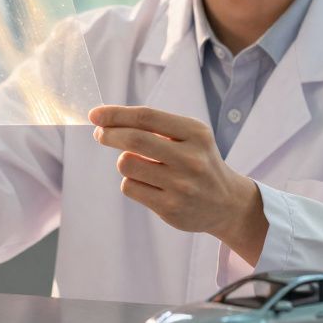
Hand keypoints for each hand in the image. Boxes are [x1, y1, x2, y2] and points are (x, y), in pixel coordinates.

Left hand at [90, 105, 268, 264]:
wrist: (226, 203)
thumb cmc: (198, 161)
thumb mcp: (190, 136)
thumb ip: (155, 126)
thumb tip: (107, 120)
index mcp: (196, 133)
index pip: (147, 117)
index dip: (116, 114)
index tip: (96, 114)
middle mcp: (191, 159)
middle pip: (134, 140)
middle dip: (109, 134)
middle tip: (100, 133)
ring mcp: (181, 185)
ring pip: (127, 165)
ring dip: (124, 161)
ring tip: (138, 164)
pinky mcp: (170, 208)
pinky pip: (130, 187)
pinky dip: (130, 182)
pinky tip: (147, 184)